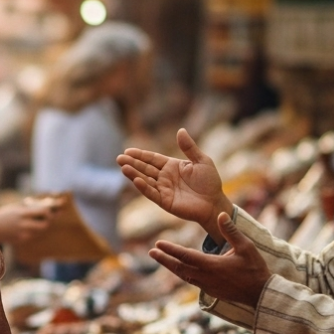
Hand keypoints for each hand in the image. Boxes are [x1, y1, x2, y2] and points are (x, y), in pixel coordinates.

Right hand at [0, 201, 53, 244]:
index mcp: (22, 213)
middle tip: (47, 218)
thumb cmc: (2, 215)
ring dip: (41, 227)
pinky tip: (27, 228)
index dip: (49, 212)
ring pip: (40, 232)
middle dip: (48, 222)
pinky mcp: (21, 241)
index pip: (44, 212)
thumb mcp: (14, 208)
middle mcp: (23, 225)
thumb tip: (45, 206)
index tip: (49, 211)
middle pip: (45, 225)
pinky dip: (33, 232)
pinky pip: (32, 236)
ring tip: (36, 222)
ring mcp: (22, 234)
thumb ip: (28, 207)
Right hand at [118, 128, 233, 237]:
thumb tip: (180, 130)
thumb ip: (189, 147)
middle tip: (119, 158)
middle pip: (145, 168)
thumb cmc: (210, 182)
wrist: (215, 202)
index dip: (140, 155)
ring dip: (134, 174)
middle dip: (132, 163)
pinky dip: (144, 187)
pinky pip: (152, 193)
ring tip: (123, 167)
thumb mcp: (201, 161)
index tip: (128, 151)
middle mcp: (165, 177)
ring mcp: (164, 189)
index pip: (152, 159)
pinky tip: (135, 180)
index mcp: (171, 166)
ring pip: (145, 180)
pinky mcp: (165, 201)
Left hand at [149, 213, 270, 306]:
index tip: (158, 244)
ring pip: (184, 276)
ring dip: (172, 267)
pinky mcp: (211, 291)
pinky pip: (191, 281)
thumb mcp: (246, 246)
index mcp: (212, 265)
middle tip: (151, 252)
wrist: (261, 294)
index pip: (186, 256)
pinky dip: (182, 274)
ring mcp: (207, 286)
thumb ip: (231, 231)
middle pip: (179, 268)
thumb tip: (220, 214)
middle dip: (164, 259)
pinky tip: (179, 269)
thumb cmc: (255, 268)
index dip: (171, 250)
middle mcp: (206, 277)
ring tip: (161, 259)